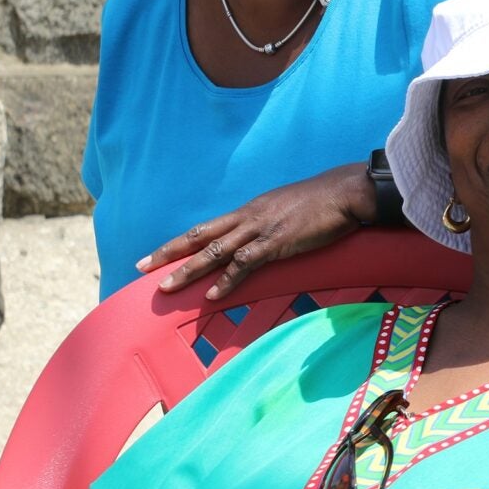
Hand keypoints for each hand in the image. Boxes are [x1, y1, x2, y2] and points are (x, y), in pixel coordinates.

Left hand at [142, 162, 375, 298]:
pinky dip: (227, 281)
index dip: (179, 242)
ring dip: (189, 270)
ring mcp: (261, 229)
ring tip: (167, 288)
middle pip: (200, 237)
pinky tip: (213, 295)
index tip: (156, 255)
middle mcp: (248, 217)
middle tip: (141, 268)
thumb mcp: (288, 209)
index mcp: (250, 210)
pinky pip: (245, 264)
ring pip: (215, 251)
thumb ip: (271, 222)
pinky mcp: (277, 242)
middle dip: (169, 253)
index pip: (206, 228)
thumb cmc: (323, 202)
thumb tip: (262, 237)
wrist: (346, 193)